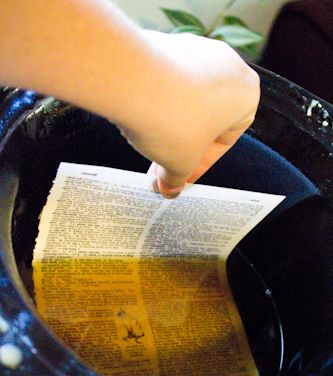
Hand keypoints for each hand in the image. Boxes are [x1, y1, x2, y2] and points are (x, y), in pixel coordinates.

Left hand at [124, 31, 259, 197]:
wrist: (134, 82)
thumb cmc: (172, 120)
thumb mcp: (180, 163)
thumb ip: (178, 178)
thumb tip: (170, 188)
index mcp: (246, 95)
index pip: (226, 140)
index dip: (200, 164)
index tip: (182, 175)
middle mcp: (227, 66)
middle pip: (204, 118)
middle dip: (181, 146)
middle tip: (161, 167)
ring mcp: (196, 49)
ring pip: (184, 98)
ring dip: (167, 124)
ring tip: (146, 143)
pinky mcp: (167, 43)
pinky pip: (165, 80)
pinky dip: (154, 101)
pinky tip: (138, 118)